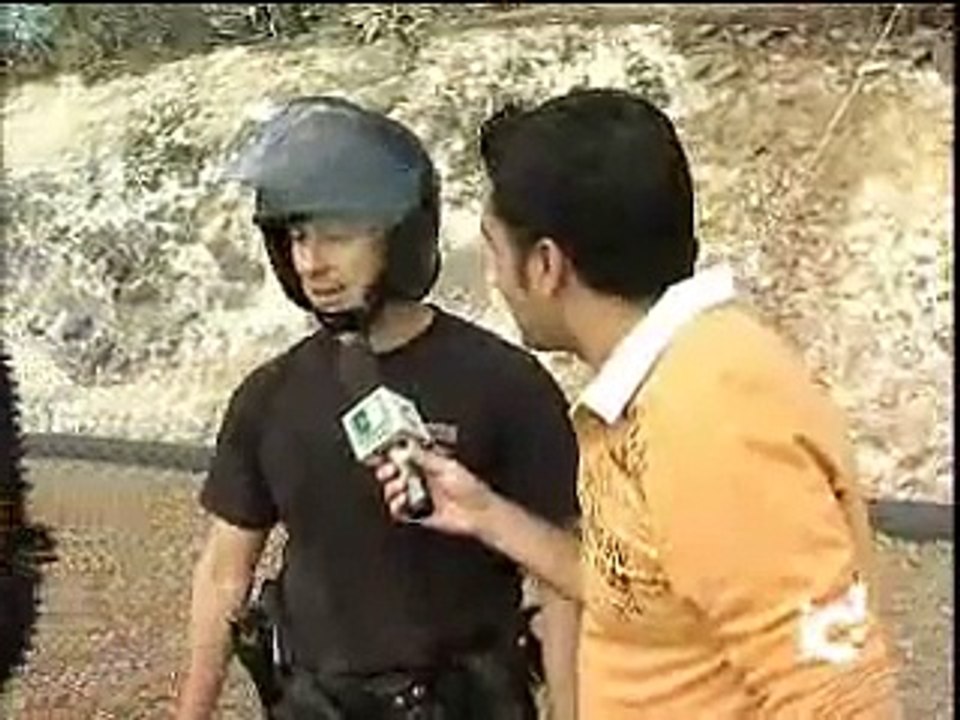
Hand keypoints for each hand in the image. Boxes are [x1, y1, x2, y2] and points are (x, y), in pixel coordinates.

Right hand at [370, 444, 493, 536]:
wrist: (479, 514)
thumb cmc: (471, 489)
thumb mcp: (447, 466)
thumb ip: (424, 457)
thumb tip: (404, 448)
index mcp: (428, 461)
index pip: (403, 453)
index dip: (390, 451)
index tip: (380, 450)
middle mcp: (420, 477)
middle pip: (393, 471)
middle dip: (386, 470)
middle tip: (388, 471)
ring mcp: (418, 494)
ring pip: (393, 490)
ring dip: (392, 488)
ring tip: (400, 487)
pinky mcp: (418, 512)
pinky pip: (399, 510)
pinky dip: (396, 506)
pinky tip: (402, 502)